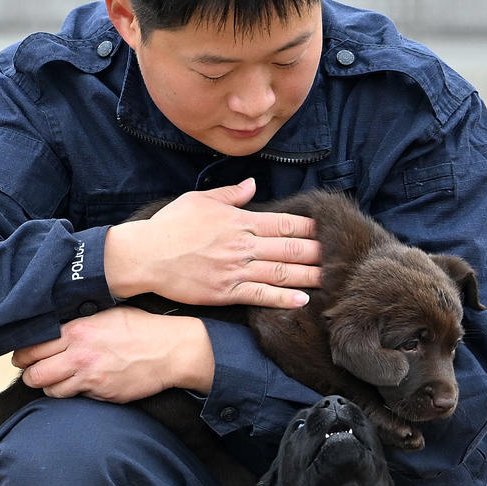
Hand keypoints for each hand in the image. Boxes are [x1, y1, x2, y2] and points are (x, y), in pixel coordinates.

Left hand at [12, 307, 214, 399]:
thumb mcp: (106, 315)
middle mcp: (79, 355)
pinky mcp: (102, 394)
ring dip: (50, 388)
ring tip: (56, 381)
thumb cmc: (141, 328)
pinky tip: (82, 384)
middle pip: (35, 375)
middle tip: (32, 373)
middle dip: (30, 375)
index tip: (22, 358)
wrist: (171, 350)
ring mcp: (91, 378)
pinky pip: (77, 397)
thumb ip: (78, 325)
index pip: (33, 348)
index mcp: (77, 332)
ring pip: (51, 391)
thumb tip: (55, 331)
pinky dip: (75, 393)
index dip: (23, 356)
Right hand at [104, 178, 320, 307]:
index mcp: (240, 220)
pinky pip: (261, 295)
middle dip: (319, 252)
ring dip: (309, 276)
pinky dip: (283, 298)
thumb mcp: (199, 200)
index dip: (311, 228)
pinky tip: (302, 300)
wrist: (144, 256)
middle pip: (291, 249)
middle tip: (342, 256)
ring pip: (282, 273)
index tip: (329, 230)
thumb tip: (252, 185)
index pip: (285, 224)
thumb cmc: (169, 226)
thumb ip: (230, 194)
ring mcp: (235, 270)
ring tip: (332, 279)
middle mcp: (243, 245)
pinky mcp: (225, 292)